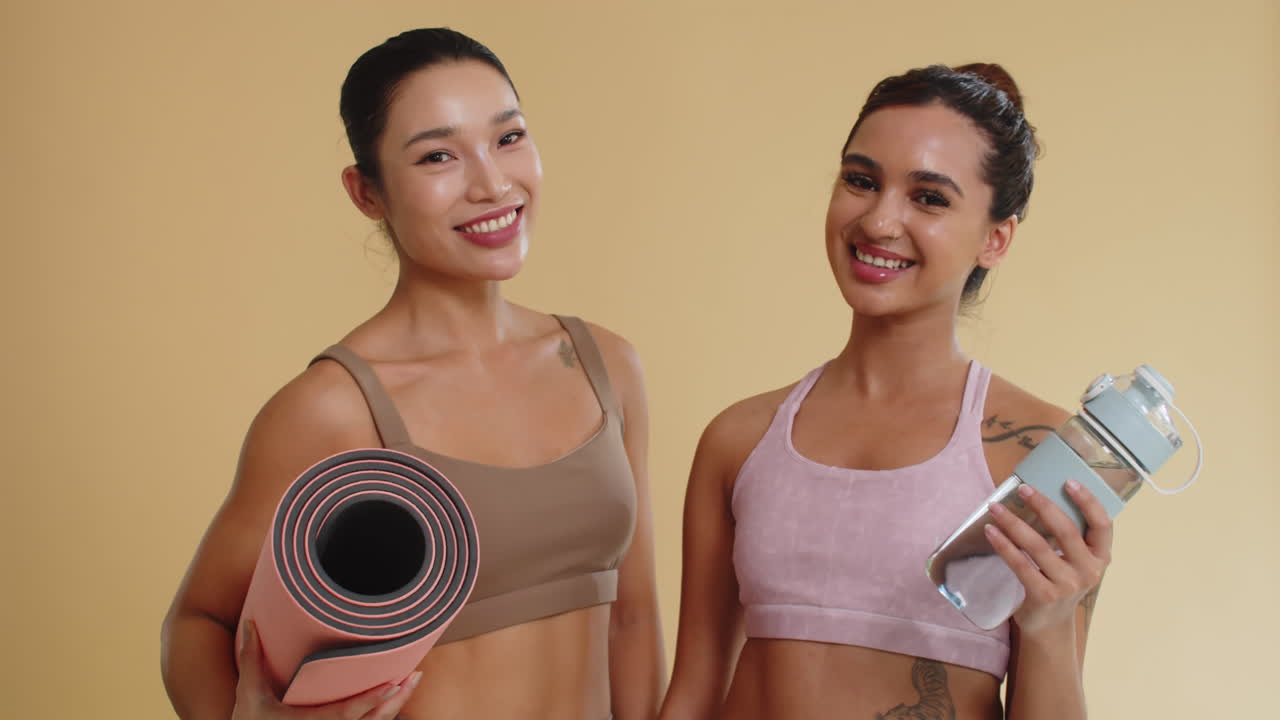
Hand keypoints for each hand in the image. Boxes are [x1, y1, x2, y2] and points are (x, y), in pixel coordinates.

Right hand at [232, 621, 420, 719]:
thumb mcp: (249, 694)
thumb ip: (251, 659)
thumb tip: (249, 624)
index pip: (345, 714)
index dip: (370, 700)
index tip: (393, 683)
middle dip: (395, 700)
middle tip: (414, 675)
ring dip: (395, 706)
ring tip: (411, 680)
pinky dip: (383, 713)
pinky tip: (395, 696)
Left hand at [985, 480, 1112, 636]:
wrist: (1050, 624)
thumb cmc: (1061, 581)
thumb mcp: (1075, 560)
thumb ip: (1069, 536)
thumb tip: (1039, 496)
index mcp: (1101, 556)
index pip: (1103, 525)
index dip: (1088, 502)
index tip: (1068, 482)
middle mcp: (1089, 571)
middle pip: (1066, 530)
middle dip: (1043, 505)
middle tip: (1023, 489)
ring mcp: (1067, 585)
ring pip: (1038, 545)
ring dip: (1013, 523)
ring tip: (995, 507)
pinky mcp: (1044, 595)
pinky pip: (1020, 564)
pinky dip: (1003, 545)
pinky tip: (991, 531)